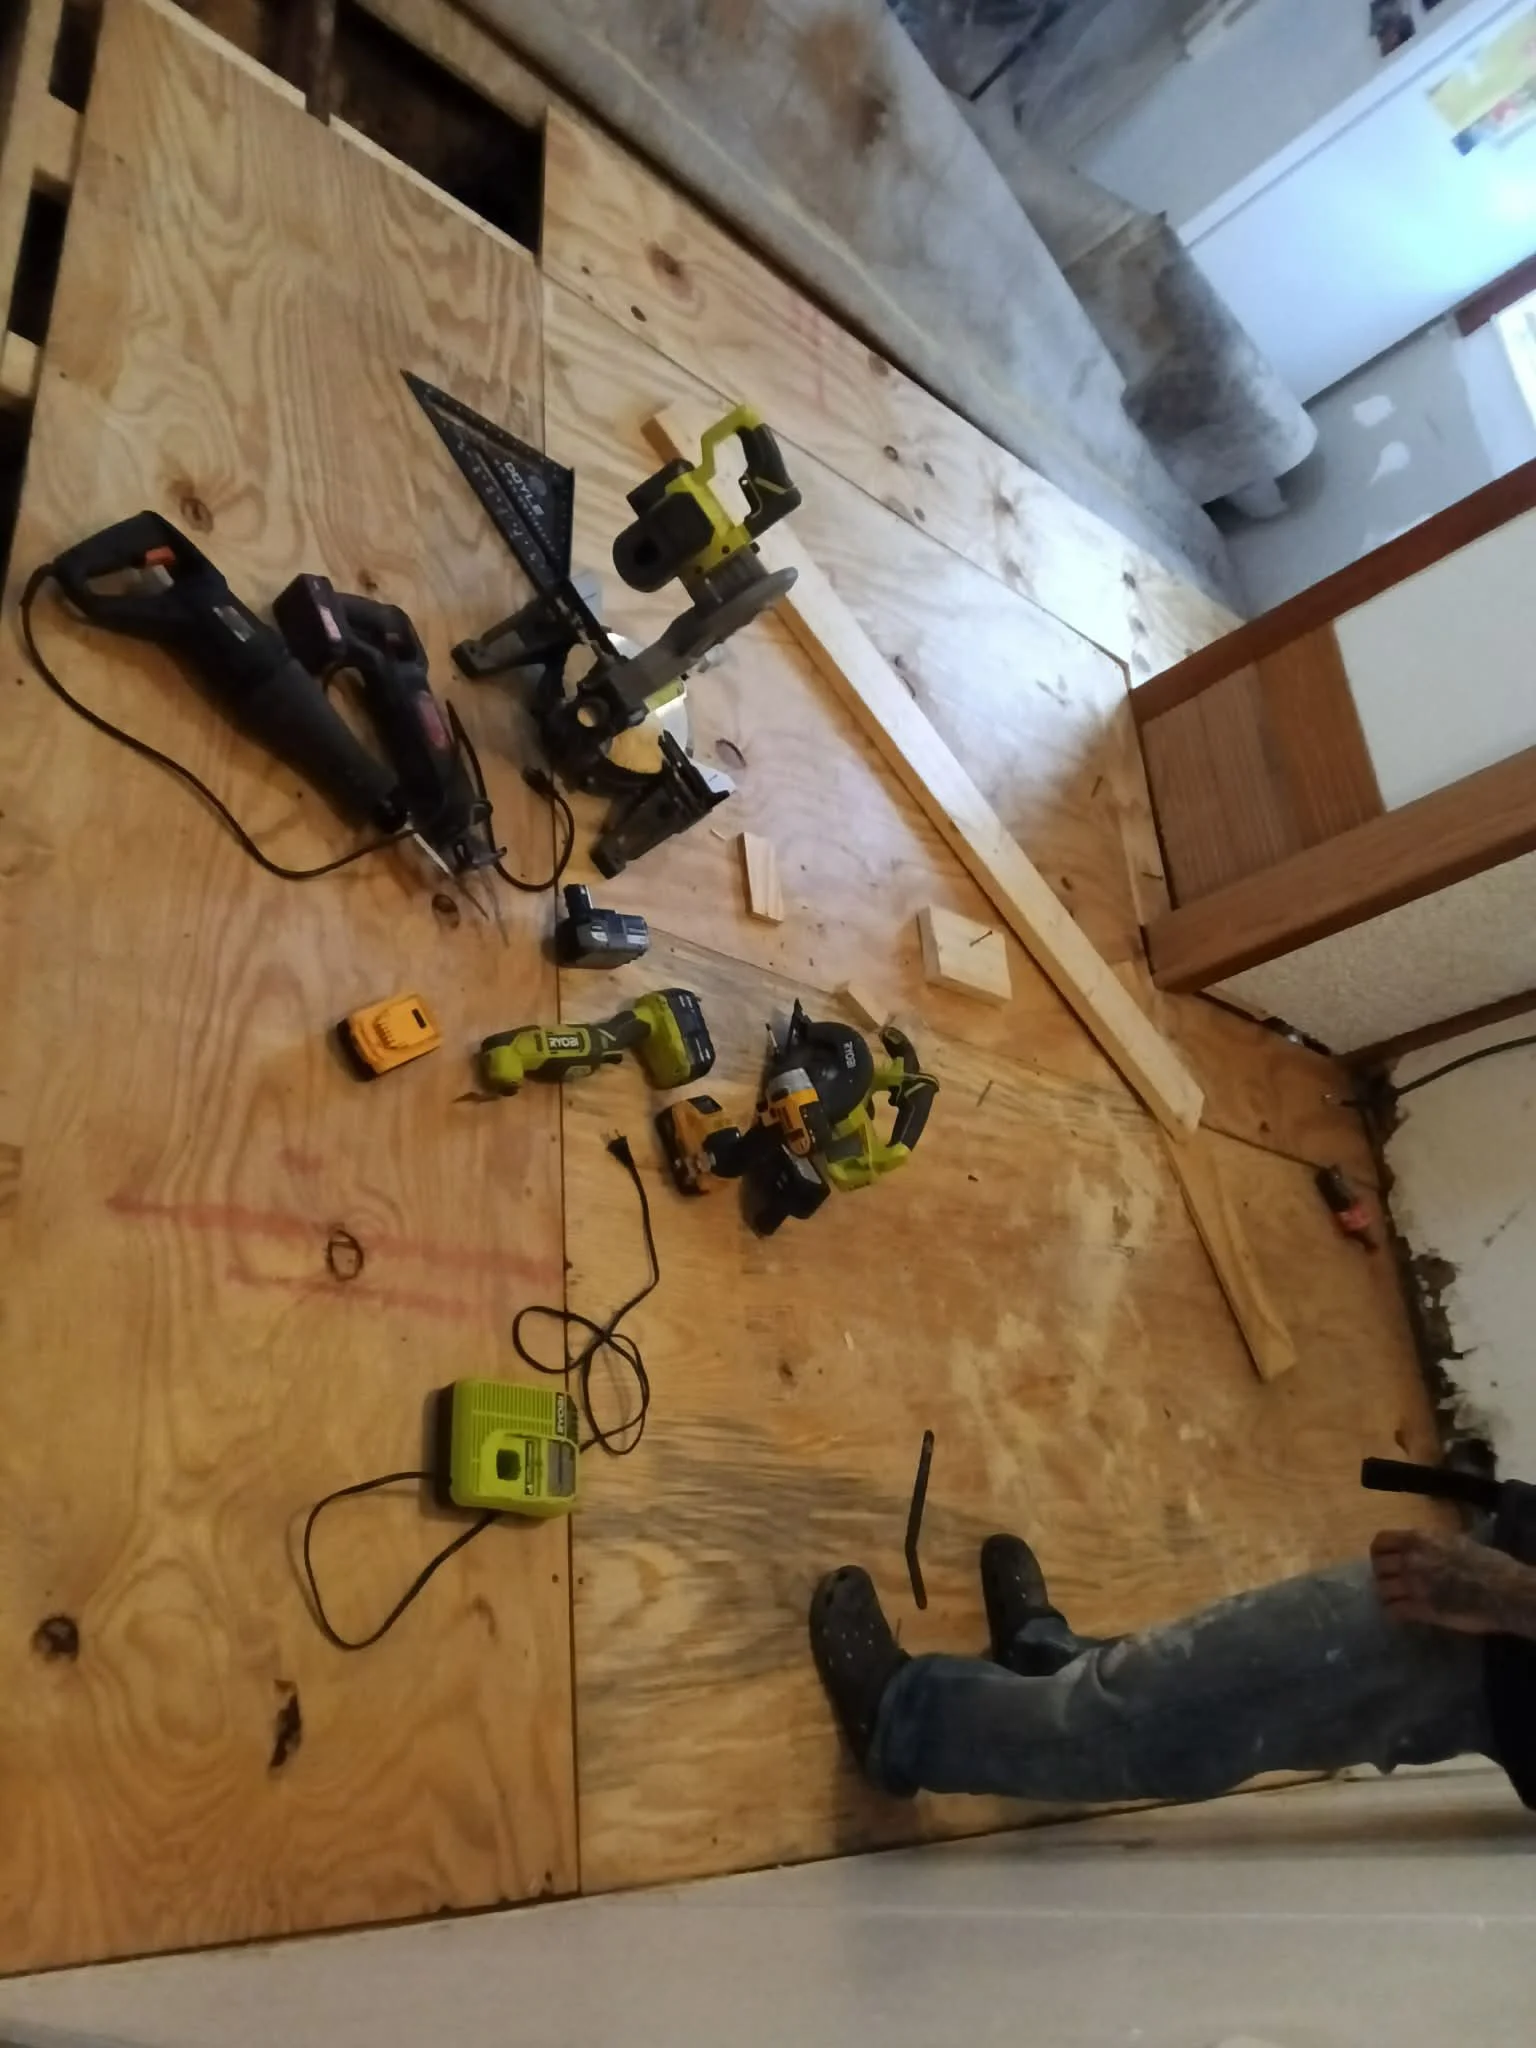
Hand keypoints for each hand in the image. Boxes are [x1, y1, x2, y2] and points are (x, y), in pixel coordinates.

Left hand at [1371, 1528, 1535, 1635]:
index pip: (1381, 1541)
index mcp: (1419, 1539)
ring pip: (1382, 1590)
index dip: (1380, 1552)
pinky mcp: (1421, 1609)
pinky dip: (1394, 1613)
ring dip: (1388, 1595)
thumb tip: (1420, 1547)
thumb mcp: (1454, 1541)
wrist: (1504, 1591)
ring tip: (1397, 1600)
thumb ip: (1430, 1543)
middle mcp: (1411, 1560)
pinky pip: (1394, 1611)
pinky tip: (1402, 1614)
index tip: (1384, 1560)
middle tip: (1392, 1583)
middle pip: (1378, 1567)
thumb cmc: (1487, 1563)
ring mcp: (1414, 1585)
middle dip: (1383, 1575)